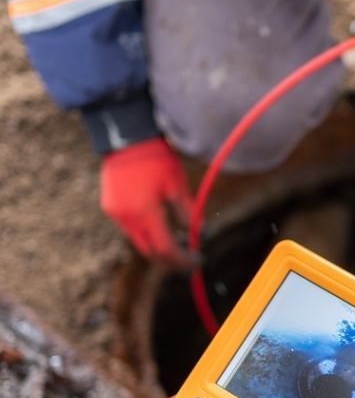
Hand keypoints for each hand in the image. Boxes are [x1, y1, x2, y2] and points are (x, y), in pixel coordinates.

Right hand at [101, 137, 193, 265]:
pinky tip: (162, 226)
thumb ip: (189, 214)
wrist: (126, 136)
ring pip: (140, 242)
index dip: (183, 260)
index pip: (166, 249)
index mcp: (144, 213)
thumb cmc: (156, 158)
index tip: (198, 261)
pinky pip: (131, 229)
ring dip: (159, 247)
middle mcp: (126, 218)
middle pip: (150, 252)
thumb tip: (200, 234)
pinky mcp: (110, 207)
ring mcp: (115, 214)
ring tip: (180, 242)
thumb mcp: (178, 186)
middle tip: (190, 260)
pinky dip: (148, 234)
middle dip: (171, 260)